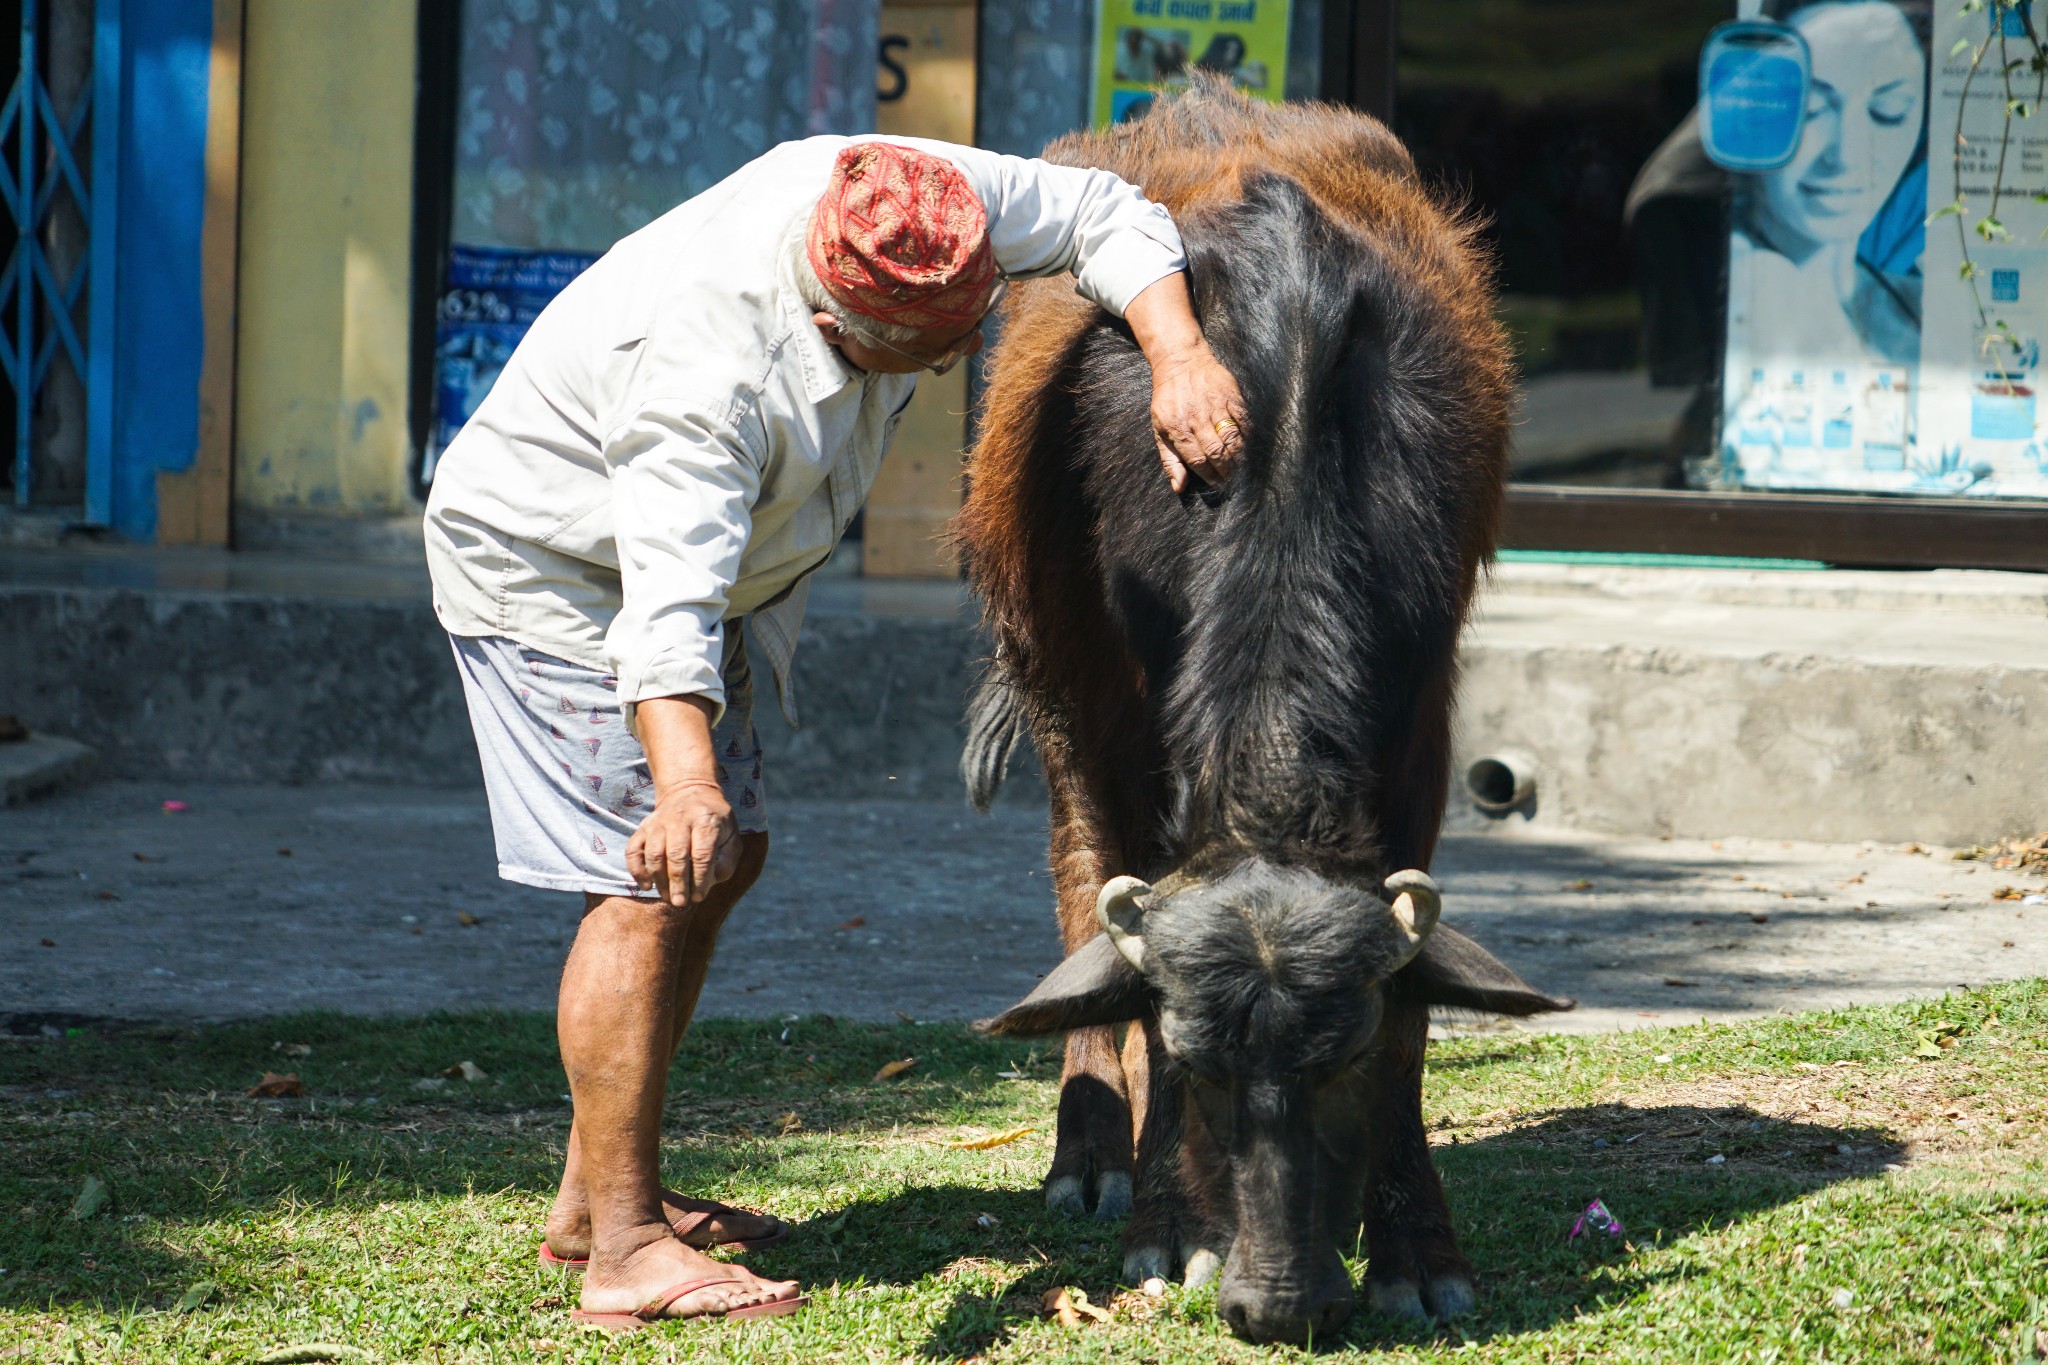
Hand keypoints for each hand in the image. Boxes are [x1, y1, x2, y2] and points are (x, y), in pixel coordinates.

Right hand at [626, 779, 739, 906]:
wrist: (690, 791)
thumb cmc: (715, 821)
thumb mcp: (732, 835)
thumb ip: (727, 860)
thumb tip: (711, 882)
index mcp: (706, 820)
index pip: (702, 854)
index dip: (700, 879)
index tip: (699, 897)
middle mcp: (680, 819)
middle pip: (676, 855)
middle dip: (677, 883)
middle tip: (680, 903)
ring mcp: (659, 822)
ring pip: (654, 854)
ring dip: (659, 880)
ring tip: (667, 897)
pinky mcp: (643, 827)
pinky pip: (633, 850)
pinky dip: (637, 870)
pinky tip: (647, 885)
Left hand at [1149, 341, 1247, 492]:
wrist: (1181, 361)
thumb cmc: (1169, 400)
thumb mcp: (1159, 430)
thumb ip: (1169, 460)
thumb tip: (1179, 487)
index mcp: (1178, 429)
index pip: (1198, 461)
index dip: (1211, 477)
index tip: (1219, 485)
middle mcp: (1197, 418)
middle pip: (1217, 452)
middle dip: (1227, 472)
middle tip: (1233, 481)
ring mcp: (1215, 406)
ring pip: (1232, 438)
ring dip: (1240, 458)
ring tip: (1242, 469)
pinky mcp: (1231, 396)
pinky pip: (1244, 421)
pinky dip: (1249, 437)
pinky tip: (1249, 447)